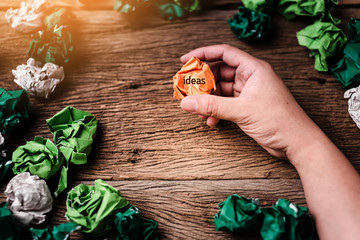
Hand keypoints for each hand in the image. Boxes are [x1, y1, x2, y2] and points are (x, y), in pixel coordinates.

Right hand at [180, 44, 320, 158]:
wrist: (297, 143)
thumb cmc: (279, 121)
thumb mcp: (242, 111)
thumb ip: (212, 106)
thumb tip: (187, 103)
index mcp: (254, 69)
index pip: (224, 53)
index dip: (203, 53)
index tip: (185, 60)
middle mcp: (251, 78)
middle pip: (220, 72)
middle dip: (203, 81)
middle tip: (187, 89)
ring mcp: (249, 93)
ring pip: (222, 90)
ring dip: (209, 99)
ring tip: (197, 108)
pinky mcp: (248, 107)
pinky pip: (226, 104)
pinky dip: (217, 110)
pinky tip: (211, 120)